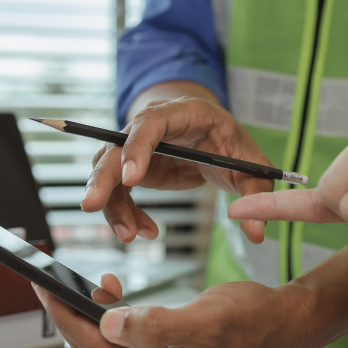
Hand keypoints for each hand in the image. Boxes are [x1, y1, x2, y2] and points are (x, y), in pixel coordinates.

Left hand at [34, 274, 313, 347]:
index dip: (71, 321)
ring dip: (94, 322)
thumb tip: (109, 325)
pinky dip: (114, 326)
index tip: (48, 293)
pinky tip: (111, 302)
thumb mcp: (207, 319)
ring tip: (85, 289)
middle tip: (50, 287)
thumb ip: (155, 325)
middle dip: (74, 321)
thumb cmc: (259, 321)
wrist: (287, 323)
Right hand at [82, 93, 272, 244]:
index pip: (151, 121)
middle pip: (116, 146)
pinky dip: (125, 213)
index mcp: (184, 112)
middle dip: (102, 177)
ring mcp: (137, 145)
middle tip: (92, 205)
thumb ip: (255, 195)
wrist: (214, 138)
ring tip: (129, 235)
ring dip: (112, 204)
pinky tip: (143, 231)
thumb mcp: (251, 165)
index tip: (131, 178)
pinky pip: (118, 191)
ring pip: (107, 170)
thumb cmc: (231, 144)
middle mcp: (152, 124)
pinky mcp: (132, 167)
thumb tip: (255, 233)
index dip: (137, 146)